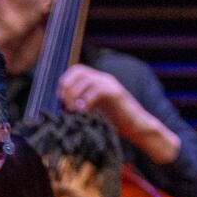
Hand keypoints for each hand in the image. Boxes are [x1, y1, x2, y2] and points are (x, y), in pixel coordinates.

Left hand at [58, 64, 179, 163]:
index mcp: (96, 80)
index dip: (64, 81)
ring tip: (75, 110)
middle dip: (68, 87)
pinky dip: (87, 100)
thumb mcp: (90, 108)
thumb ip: (78, 102)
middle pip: (78, 71)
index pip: (75, 70)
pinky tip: (84, 111)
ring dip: (76, 95)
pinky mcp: (117, 93)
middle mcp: (103, 78)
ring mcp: (111, 84)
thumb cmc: (112, 120)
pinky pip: (98, 90)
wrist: (135, 127)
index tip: (60, 98)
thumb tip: (60, 103)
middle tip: (67, 104)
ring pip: (87, 79)